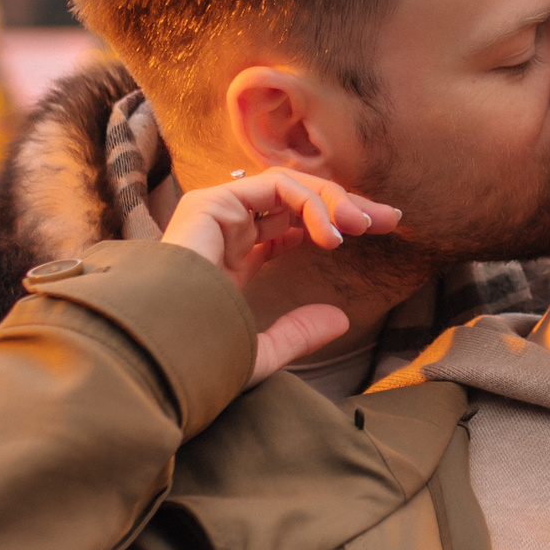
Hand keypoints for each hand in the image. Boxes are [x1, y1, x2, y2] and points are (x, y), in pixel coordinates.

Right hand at [164, 170, 397, 379]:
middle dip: (344, 204)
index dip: (332, 224)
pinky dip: (309, 202)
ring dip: (332, 199)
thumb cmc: (200, 363)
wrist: (161, 354)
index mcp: (233, 263)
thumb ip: (298, 335)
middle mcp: (225, 233)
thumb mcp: (263, 354)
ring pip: (287, 186)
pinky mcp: (211, 204)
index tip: (375, 235)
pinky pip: (273, 187)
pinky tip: (331, 233)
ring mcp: (216, 214)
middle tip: (388, 218)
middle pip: (294, 201)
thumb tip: (340, 319)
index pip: (289, 228)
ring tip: (363, 226)